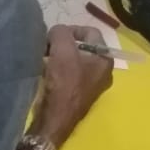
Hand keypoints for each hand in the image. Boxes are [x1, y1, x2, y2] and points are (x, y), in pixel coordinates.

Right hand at [33, 24, 112, 147]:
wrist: (54, 120)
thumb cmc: (63, 83)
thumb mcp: (62, 50)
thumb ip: (61, 33)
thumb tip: (56, 32)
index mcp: (106, 60)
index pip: (91, 32)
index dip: (71, 30)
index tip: (54, 36)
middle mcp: (103, 72)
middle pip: (82, 47)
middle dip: (63, 44)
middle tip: (47, 47)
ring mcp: (91, 85)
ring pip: (74, 60)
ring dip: (58, 56)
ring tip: (44, 59)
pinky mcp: (78, 94)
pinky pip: (69, 74)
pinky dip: (57, 69)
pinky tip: (46, 72)